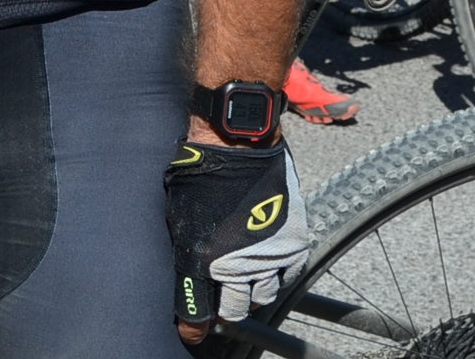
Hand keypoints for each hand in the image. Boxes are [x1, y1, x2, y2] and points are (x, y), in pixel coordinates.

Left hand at [166, 138, 309, 342]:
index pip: (197, 312)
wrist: (237, 142)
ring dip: (251, 296)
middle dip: (225, 311)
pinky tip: (265, 271)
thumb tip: (187, 279)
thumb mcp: (181, 217)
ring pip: (263, 297)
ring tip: (242, 288)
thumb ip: (186, 253)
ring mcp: (269, 254)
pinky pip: (288, 277)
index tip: (191, 331)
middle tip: (220, 306)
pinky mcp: (293, 242)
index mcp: (203, 258)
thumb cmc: (201, 173)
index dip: (193, 325)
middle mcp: (238, 263)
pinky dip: (276, 278)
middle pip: (234, 310)